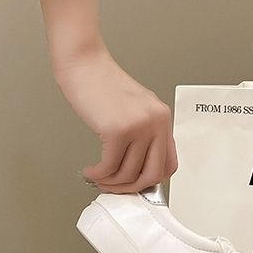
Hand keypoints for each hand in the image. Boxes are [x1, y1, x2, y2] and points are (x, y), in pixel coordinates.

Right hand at [54, 49, 177, 192]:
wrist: (84, 64)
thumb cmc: (101, 85)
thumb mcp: (132, 109)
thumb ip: (140, 135)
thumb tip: (134, 168)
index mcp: (161, 118)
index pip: (169, 164)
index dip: (149, 181)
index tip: (132, 183)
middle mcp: (155, 122)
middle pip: (152, 175)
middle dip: (130, 189)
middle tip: (112, 186)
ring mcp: (138, 126)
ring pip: (128, 175)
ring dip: (108, 182)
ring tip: (96, 176)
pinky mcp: (118, 130)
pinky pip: (109, 168)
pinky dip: (97, 175)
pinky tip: (90, 170)